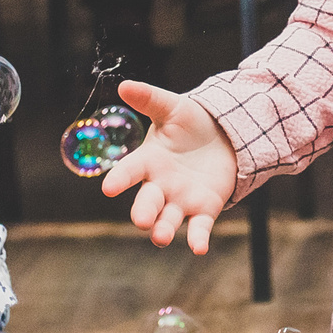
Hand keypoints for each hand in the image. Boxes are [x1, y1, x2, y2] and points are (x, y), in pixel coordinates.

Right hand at [100, 81, 238, 254]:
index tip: (108, 188)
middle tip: (141, 221)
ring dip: (164, 229)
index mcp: (148, 160)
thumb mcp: (171, 108)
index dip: (119, 179)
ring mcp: (181, 200)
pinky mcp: (204, 209)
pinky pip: (199, 227)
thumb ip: (149, 98)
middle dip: (144, 212)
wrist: (223, 136)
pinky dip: (197, 238)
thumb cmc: (190, 123)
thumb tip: (124, 84)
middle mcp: (160, 185)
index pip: (130, 170)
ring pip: (168, 219)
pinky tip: (199, 248)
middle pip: (147, 202)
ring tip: (161, 238)